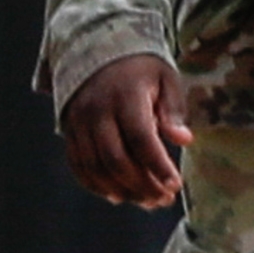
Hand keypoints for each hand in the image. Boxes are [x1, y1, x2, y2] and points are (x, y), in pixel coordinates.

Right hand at [58, 53, 188, 208]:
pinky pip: (78, 165)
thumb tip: (184, 140)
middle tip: (163, 200)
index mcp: (125, 97)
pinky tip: (117, 195)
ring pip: (95, 167)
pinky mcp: (69, 132)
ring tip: (146, 202)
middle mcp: (97, 113)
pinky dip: (95, 184)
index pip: (141, 138)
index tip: (175, 185)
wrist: (96, 50)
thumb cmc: (141, 68)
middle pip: (115, 159)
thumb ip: (173, 109)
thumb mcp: (165, 78)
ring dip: (120, 190)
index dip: (157, 165)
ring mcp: (78, 124)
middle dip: (141, 184)